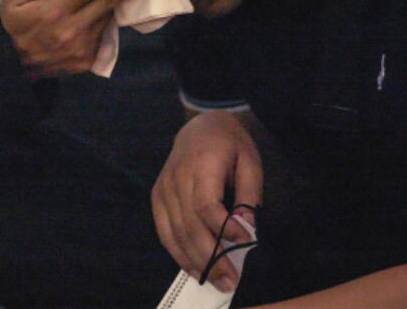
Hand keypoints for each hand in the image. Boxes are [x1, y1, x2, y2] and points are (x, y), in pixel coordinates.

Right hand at [0, 0, 164, 77]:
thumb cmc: (14, 23)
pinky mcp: (86, 60)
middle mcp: (72, 30)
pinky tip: (110, 10)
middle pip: (109, 1)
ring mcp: (81, 48)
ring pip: (107, 17)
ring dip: (123, 0)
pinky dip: (107, 20)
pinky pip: (102, 35)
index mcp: (54, 11)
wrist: (11, 64)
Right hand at [151, 111, 260, 292]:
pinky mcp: (157, 196)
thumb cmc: (229, 144)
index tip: (245, 242)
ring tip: (216, 280)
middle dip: (211, 257)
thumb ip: (248, 192)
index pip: (207, 204)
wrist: (199, 125)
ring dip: (195, 261)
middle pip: (189, 224)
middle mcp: (177, 177)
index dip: (224, 228)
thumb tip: (246, 226)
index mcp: (202, 164)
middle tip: (231, 279)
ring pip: (175, 232)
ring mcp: (163, 188)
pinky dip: (177, 252)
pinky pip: (163, 230)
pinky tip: (194, 268)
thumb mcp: (249, 160)